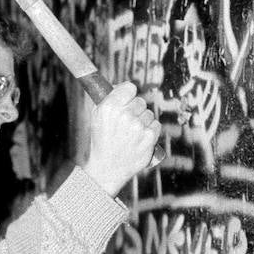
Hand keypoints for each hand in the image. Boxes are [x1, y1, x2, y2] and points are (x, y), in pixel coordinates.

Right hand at [80, 81, 160, 195]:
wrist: (107, 167)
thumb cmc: (102, 140)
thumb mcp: (97, 116)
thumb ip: (109, 99)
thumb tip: (122, 86)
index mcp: (110, 107)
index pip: (130, 87)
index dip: (129, 94)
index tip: (127, 100)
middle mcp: (124, 115)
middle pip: (140, 101)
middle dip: (136, 110)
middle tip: (128, 122)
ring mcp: (138, 127)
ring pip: (149, 114)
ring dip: (143, 121)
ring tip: (132, 133)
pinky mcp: (149, 138)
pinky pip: (156, 125)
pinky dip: (151, 131)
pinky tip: (140, 139)